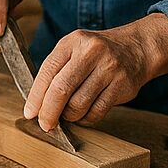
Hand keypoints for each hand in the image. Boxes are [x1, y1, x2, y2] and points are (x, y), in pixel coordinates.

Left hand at [25, 14, 167, 129]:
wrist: (137, 48)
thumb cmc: (96, 52)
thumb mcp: (73, 48)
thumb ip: (57, 68)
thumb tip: (37, 101)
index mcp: (72, 42)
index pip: (48, 71)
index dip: (36, 95)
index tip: (30, 112)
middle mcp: (90, 53)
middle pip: (62, 89)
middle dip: (49, 111)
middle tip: (45, 125)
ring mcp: (109, 69)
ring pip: (80, 103)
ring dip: (69, 116)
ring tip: (67, 115)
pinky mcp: (123, 86)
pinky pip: (98, 111)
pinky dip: (86, 119)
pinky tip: (83, 116)